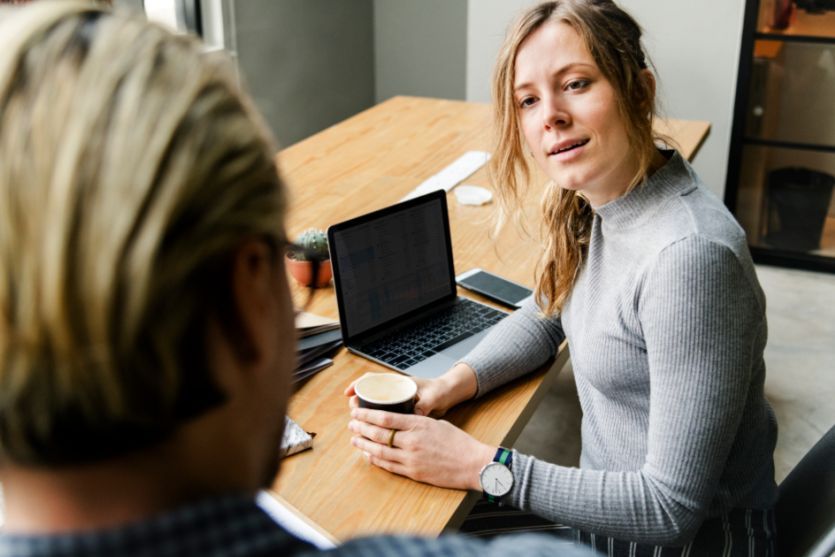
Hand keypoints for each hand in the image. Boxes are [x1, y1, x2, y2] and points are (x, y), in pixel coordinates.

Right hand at [343, 363, 477, 417]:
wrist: (450, 394)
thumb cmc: (440, 391)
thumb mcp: (432, 397)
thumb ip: (424, 405)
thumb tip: (415, 414)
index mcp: (399, 383)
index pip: (372, 379)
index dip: (358, 385)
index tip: (349, 394)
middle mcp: (395, 392)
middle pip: (370, 395)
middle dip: (358, 404)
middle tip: (353, 415)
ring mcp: (397, 402)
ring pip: (376, 407)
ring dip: (366, 416)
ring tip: (359, 427)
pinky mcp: (402, 412)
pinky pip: (385, 417)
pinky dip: (378, 424)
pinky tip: (373, 434)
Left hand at [348, 408, 494, 490]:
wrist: (473, 464)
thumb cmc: (458, 442)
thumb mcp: (436, 423)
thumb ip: (416, 422)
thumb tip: (398, 421)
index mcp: (418, 424)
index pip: (385, 418)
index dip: (367, 414)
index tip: (356, 411)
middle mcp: (412, 441)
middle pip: (378, 434)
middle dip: (361, 428)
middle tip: (351, 424)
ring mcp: (411, 459)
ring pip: (379, 451)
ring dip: (364, 445)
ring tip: (354, 439)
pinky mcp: (413, 473)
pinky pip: (389, 466)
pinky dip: (375, 460)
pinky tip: (368, 455)